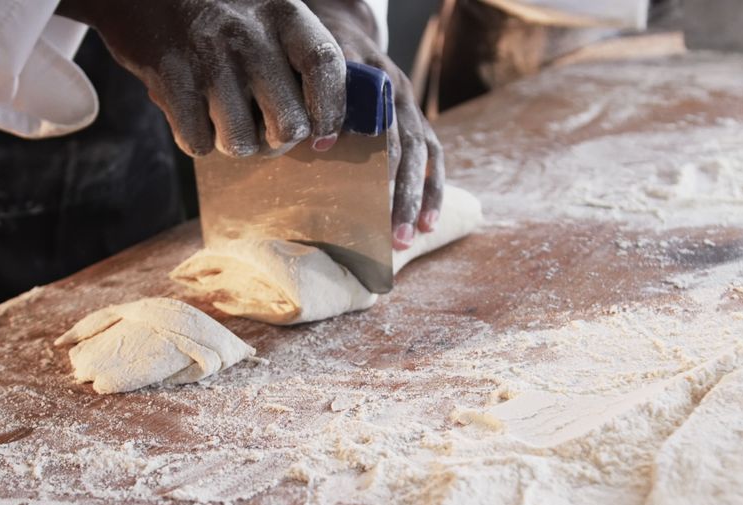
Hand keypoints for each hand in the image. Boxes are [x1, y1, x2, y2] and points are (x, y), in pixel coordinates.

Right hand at [57, 0, 347, 156]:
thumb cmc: (219, 13)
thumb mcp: (268, 14)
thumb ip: (301, 61)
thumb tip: (324, 135)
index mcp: (283, 13)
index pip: (325, 66)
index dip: (331, 111)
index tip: (323, 136)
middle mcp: (249, 34)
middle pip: (289, 124)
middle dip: (278, 141)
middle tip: (265, 129)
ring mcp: (209, 57)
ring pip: (242, 144)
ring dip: (236, 142)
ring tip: (226, 118)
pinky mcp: (171, 77)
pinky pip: (199, 143)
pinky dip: (198, 139)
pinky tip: (195, 111)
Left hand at [304, 0, 444, 248]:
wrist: (342, 29)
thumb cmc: (315, 59)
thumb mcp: (308, 67)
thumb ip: (316, 100)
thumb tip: (318, 143)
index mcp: (370, 75)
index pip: (380, 120)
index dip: (376, 155)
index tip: (371, 195)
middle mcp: (397, 89)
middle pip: (407, 145)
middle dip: (402, 192)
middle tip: (392, 234)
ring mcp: (411, 106)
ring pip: (423, 155)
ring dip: (418, 199)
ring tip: (408, 238)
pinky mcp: (418, 121)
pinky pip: (434, 158)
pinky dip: (433, 191)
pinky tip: (428, 225)